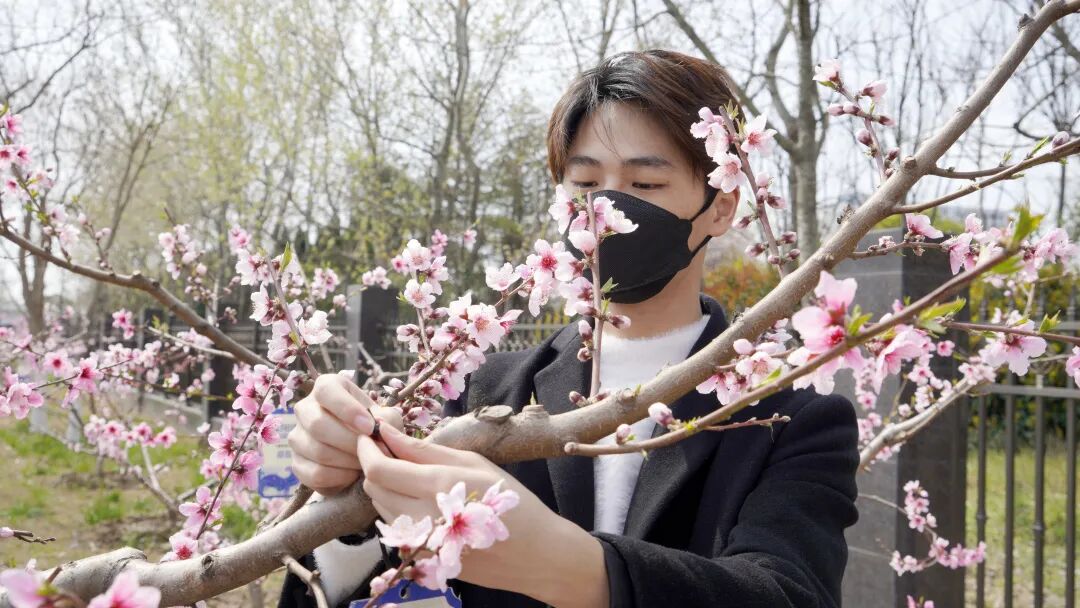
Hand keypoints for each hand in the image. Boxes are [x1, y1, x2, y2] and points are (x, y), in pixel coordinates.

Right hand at [288, 373, 402, 494]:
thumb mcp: (387, 418)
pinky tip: (352, 474)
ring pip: (318, 451)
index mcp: (327, 387)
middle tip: (370, 451)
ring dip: (348, 461)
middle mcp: (305, 409)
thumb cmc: (375, 428)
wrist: (364, 455)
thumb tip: (377, 427)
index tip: (369, 427)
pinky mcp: (296, 463)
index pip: (327, 391)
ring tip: (365, 462)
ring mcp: (297, 437)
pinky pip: (315, 474)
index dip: (348, 409)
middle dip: (350, 442)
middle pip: (318, 424)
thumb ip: (387, 419)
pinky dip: (339, 478)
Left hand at [357, 424, 608, 606]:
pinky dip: (395, 507)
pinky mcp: (423, 557)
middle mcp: (422, 517)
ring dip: (383, 486)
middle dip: (373, 464)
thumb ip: (425, 450)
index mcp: (437, 486)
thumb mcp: (473, 463)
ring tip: (406, 470)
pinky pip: (394, 527)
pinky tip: (417, 497)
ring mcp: (420, 542)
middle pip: (372, 488)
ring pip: (380, 508)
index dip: (366, 449)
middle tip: (387, 447)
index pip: (379, 469)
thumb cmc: (511, 501)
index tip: (369, 434)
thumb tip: (390, 433)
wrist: (536, 554)